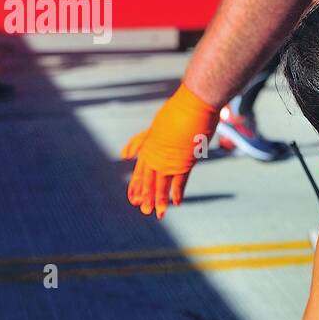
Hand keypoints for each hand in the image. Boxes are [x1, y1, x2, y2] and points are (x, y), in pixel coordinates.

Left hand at [122, 82, 220, 218]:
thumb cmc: (177, 111)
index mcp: (149, 147)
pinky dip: (177, 193)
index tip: (132, 198)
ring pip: (162, 185)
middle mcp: (157, 156)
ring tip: (156, 214)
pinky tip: (176, 203)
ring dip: (159, 200)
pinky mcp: (185, 162)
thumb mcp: (155, 127)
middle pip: (149, 180)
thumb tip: (124, 154)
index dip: (136, 185)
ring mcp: (170, 160)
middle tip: (143, 210)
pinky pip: (180, 182)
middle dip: (145, 197)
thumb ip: (141, 141)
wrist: (194, 105)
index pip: (140, 171)